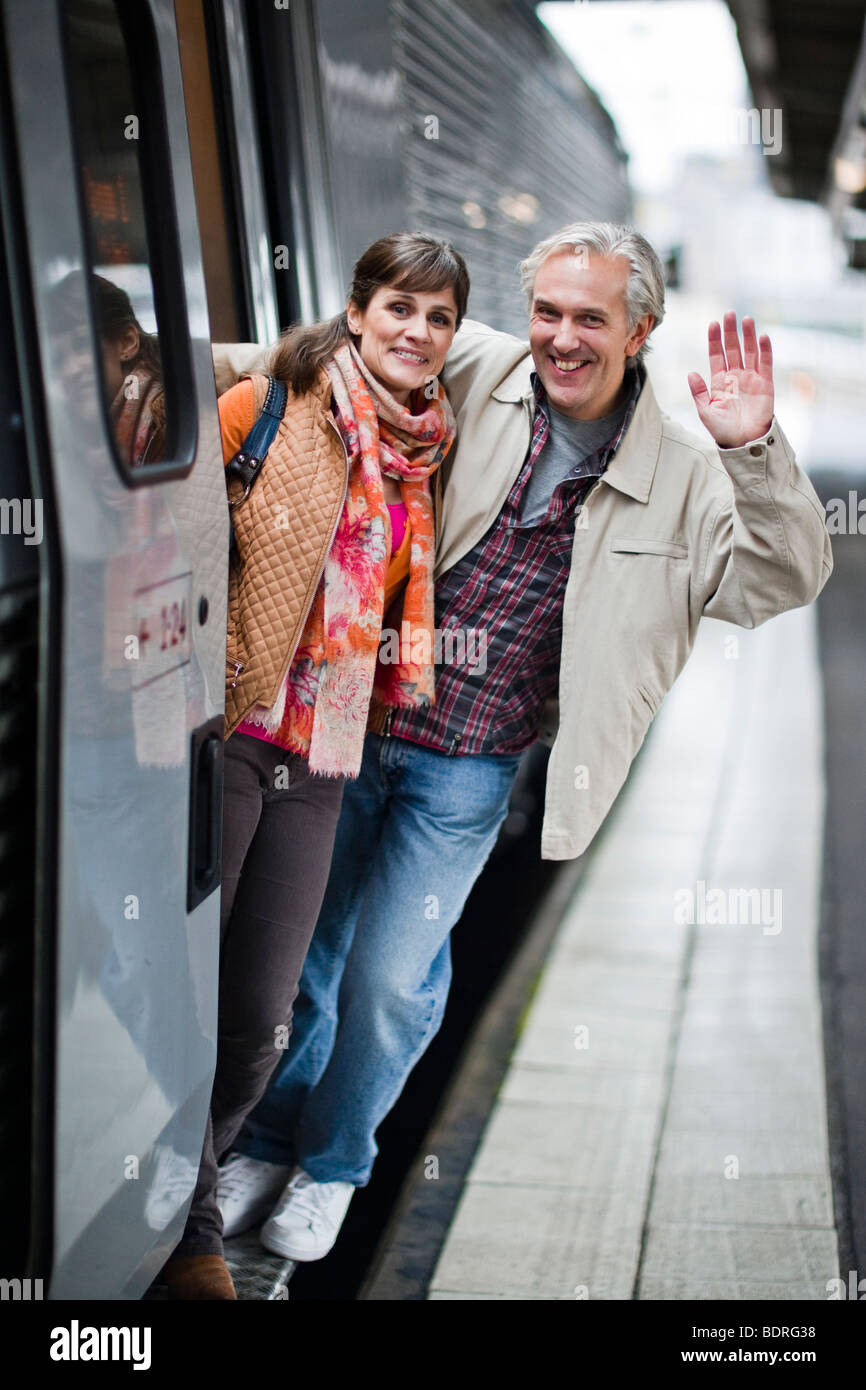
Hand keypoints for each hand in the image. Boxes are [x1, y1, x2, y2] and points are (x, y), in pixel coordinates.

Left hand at [688, 312, 773, 448]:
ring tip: (746, 319)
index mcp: (719, 381)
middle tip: (729, 314)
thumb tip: (691, 373)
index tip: (713, 324)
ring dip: (748, 335)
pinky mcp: (765, 383)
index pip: (716, 355)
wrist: (744, 442)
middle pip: (733, 348)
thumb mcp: (706, 412)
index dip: (715, 340)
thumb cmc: (723, 430)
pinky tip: (762, 336)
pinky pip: (766, 363)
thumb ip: (699, 392)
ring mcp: (751, 378)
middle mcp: (735, 376)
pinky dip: (765, 350)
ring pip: (749, 351)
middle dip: (731, 331)